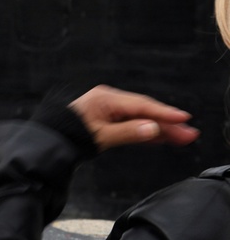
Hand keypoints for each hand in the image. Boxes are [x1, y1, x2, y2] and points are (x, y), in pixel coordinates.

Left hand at [69, 84, 199, 150]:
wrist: (49, 140)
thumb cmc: (69, 135)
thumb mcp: (100, 136)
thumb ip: (128, 132)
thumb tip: (153, 128)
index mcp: (105, 99)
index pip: (141, 105)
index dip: (164, 113)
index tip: (183, 119)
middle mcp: (108, 100)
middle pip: (143, 111)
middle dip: (167, 123)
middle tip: (189, 134)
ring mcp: (108, 109)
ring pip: (139, 118)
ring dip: (159, 129)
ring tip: (182, 138)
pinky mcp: (107, 119)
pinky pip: (131, 123)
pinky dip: (145, 131)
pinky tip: (160, 138)